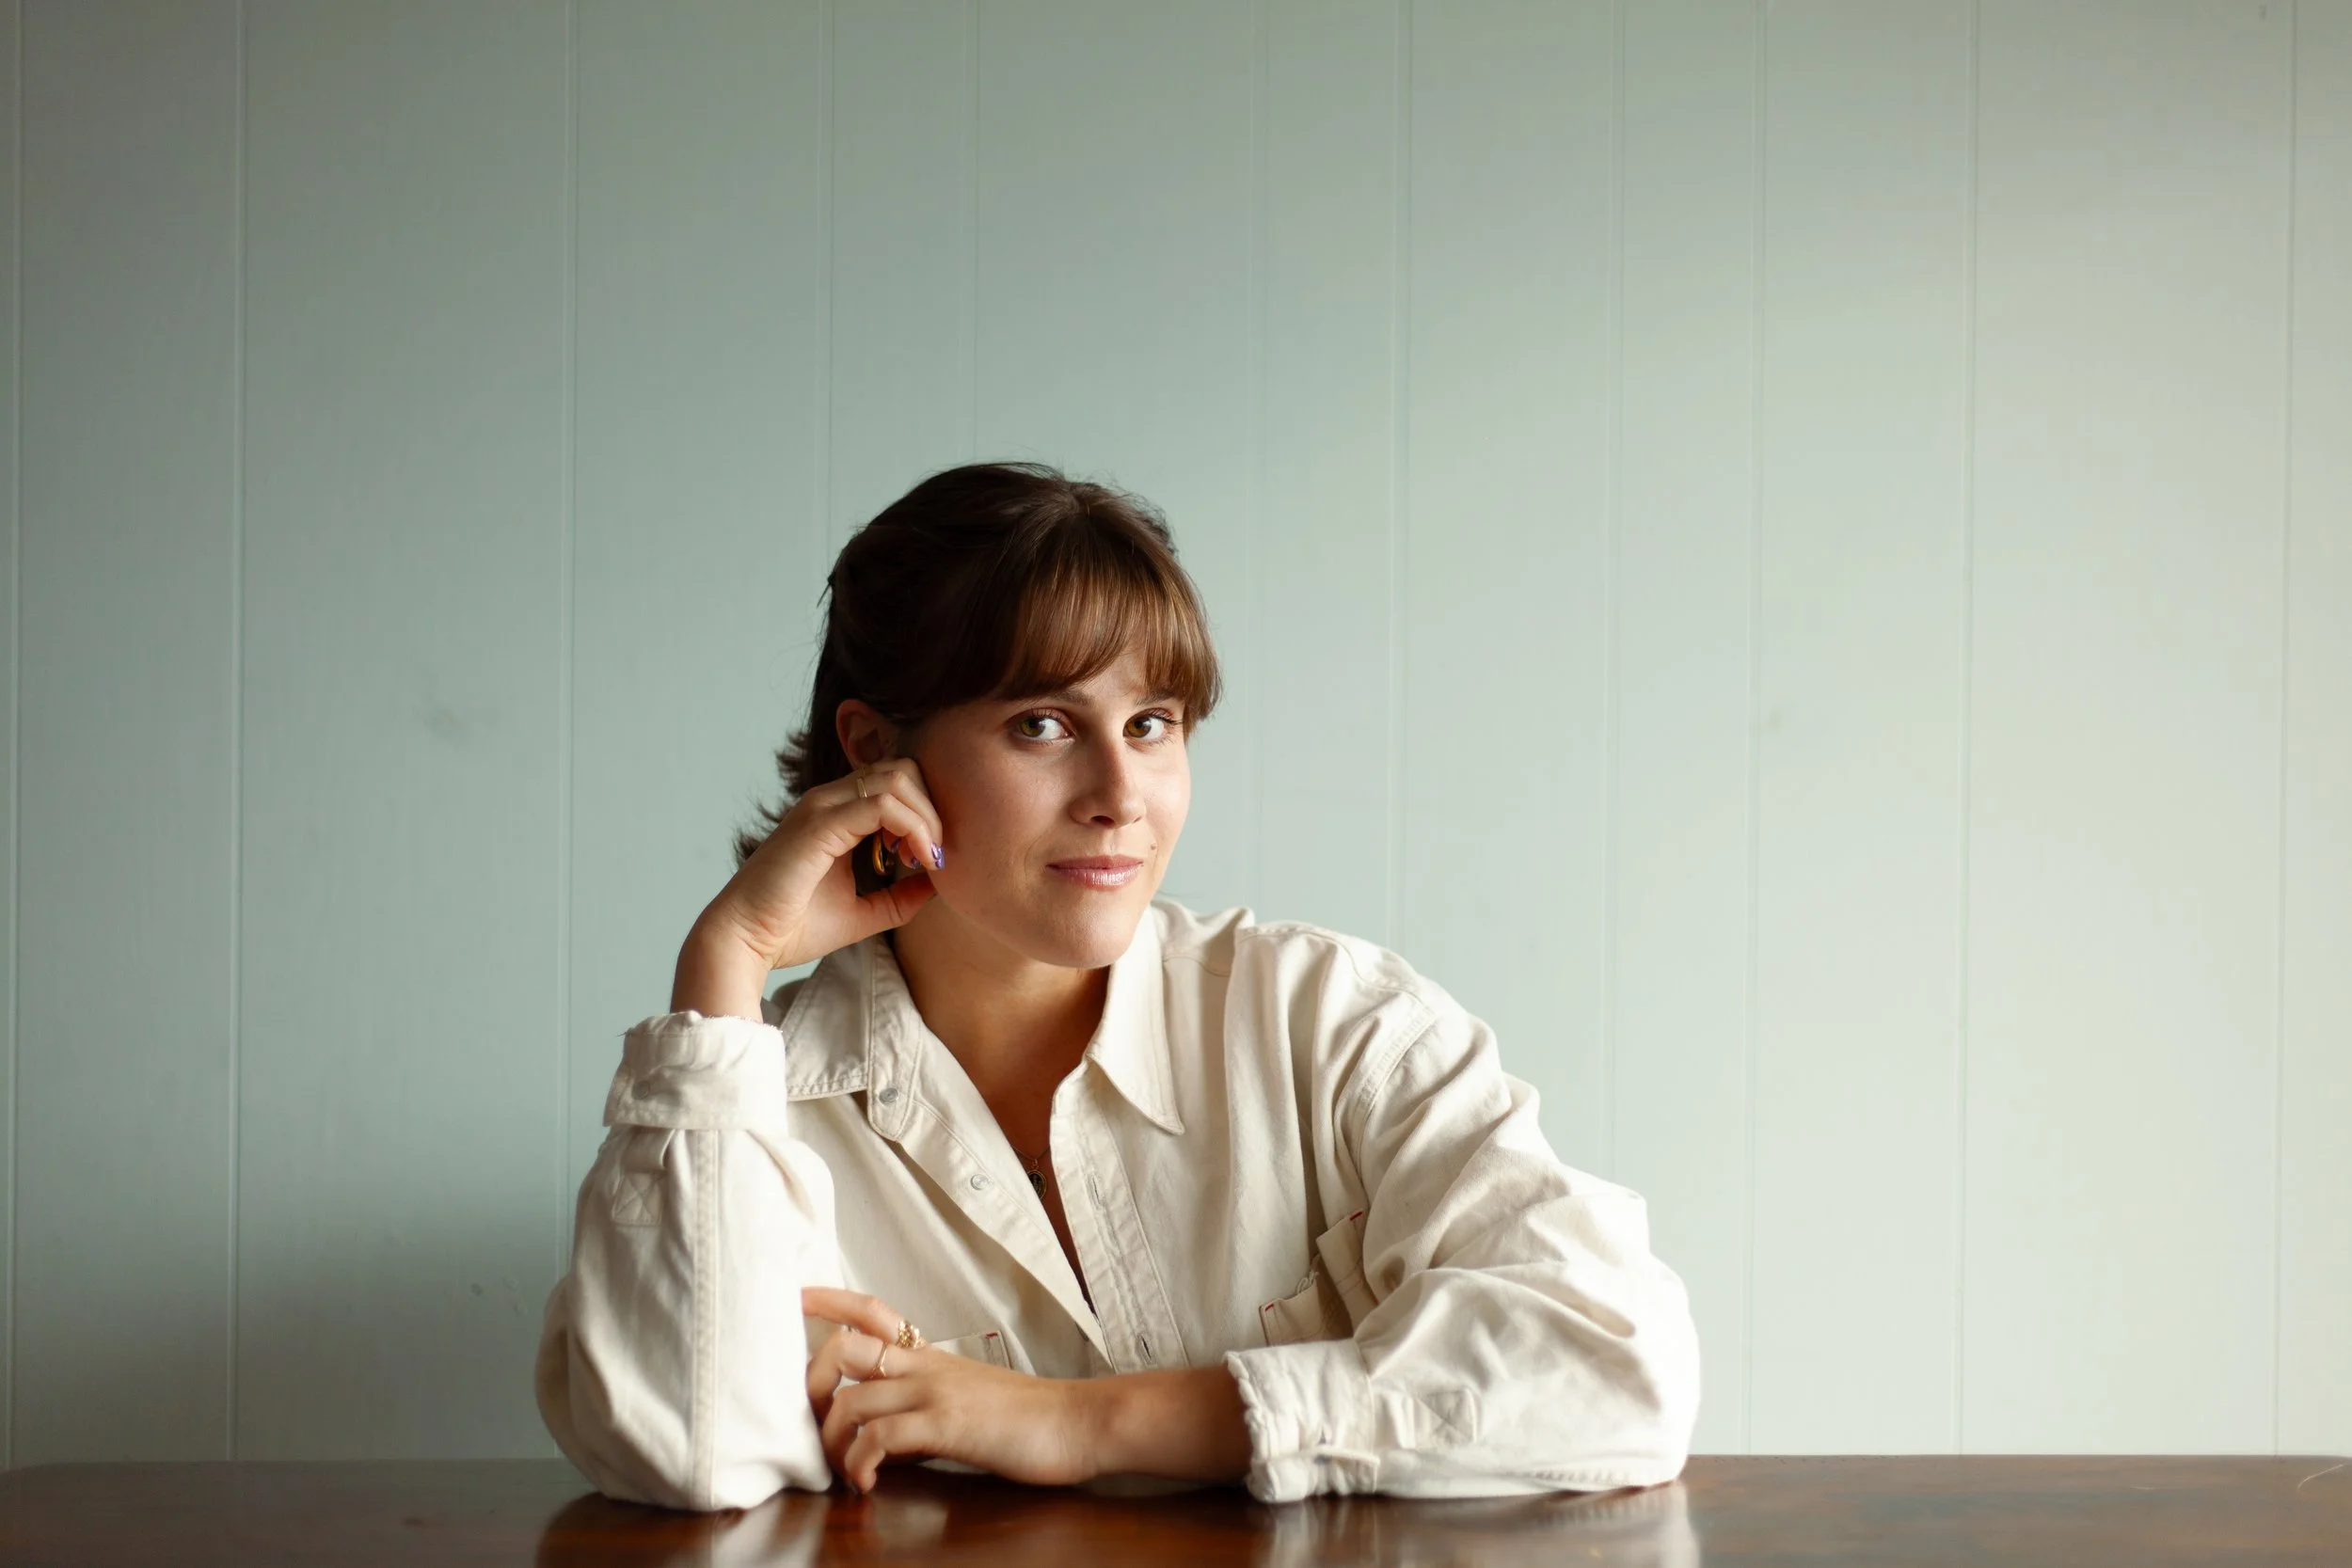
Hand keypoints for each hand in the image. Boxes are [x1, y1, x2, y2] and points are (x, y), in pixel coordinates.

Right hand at [701, 758, 945, 976]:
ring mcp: (822, 807)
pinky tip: (918, 861)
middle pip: (904, 770)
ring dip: (927, 818)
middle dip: (933, 809)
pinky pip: (883, 806)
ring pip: (898, 779)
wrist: (746, 941)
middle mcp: (829, 799)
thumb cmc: (794, 927)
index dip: (926, 813)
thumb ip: (900, 897)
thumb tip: (939, 883)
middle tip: (935, 856)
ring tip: (928, 859)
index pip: (897, 782)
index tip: (931, 859)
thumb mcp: (863, 912)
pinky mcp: (820, 824)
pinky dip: (913, 828)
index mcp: (836, 812)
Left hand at [801, 1286, 1099, 1492]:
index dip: (828, 1301)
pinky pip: (879, 1437)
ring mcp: (934, 1391)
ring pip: (850, 1399)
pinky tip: (865, 1483)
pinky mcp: (945, 1424)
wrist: (1077, 1422)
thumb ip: (922, 1408)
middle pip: (843, 1348)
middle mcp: (925, 1365)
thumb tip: (883, 1434)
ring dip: (831, 1441)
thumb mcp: (968, 1399)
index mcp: (931, 1355)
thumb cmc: (1028, 1417)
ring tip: (841, 1470)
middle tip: (813, 1425)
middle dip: (810, 1385)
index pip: (871, 1311)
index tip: (794, 1298)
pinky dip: (859, 1463)